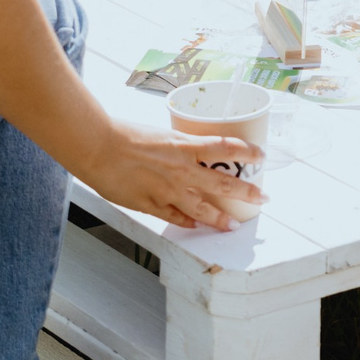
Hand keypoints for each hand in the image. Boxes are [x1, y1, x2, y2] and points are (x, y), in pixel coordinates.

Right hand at [74, 120, 261, 231]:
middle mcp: (181, 170)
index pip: (225, 148)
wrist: (97, 147)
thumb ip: (176, 147)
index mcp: (184, 146)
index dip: (247, 152)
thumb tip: (187, 152)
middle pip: (222, 184)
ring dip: (220, 218)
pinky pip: (174, 217)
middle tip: (262, 198)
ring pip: (202, 209)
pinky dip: (187, 222)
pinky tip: (195, 225)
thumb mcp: (159, 134)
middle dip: (246, 192)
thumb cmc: (123, 134)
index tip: (261, 155)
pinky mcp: (150, 205)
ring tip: (233, 224)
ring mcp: (167, 191)